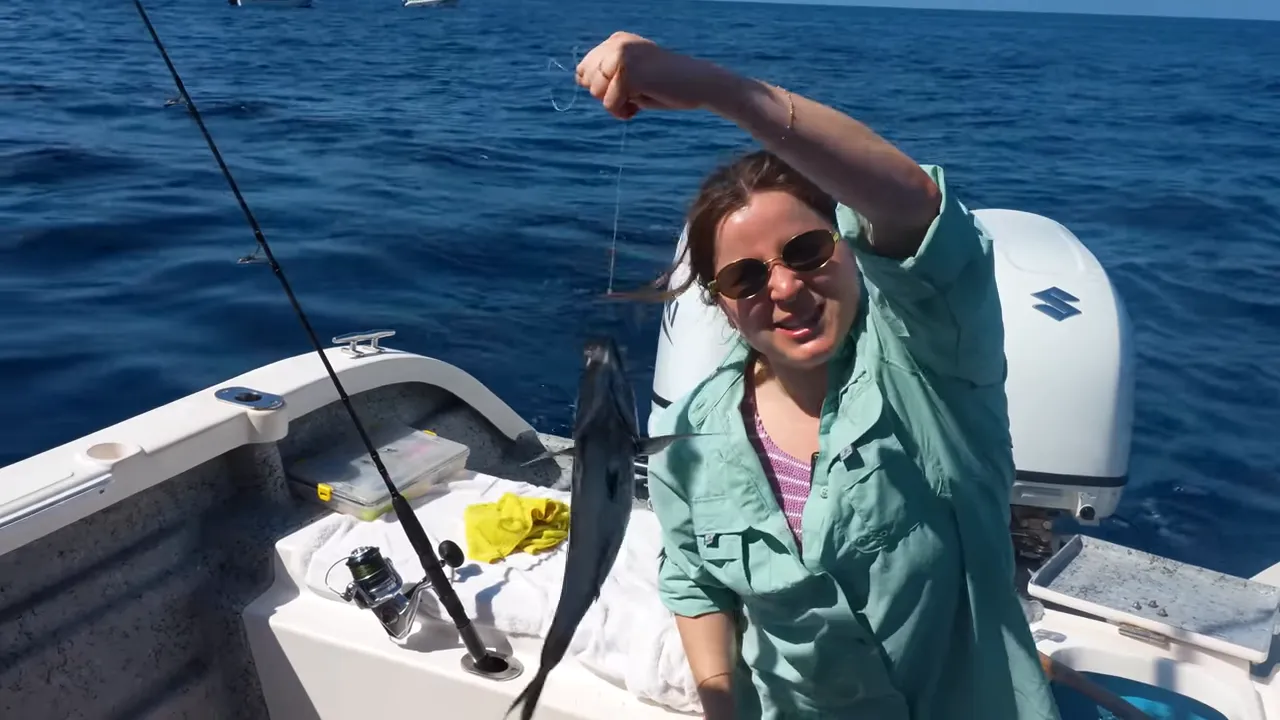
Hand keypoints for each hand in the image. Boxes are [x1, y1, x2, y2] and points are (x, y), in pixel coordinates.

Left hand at [575, 32, 720, 119]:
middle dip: (606, 95)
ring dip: (617, 104)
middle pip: (587, 81)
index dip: (602, 87)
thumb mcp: (632, 74)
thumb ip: (607, 73)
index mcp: (617, 40)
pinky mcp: (628, 74)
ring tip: (641, 96)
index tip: (629, 87)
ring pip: (596, 94)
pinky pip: (610, 105)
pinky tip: (641, 106)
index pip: (584, 69)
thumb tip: (578, 78)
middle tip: (634, 93)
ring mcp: (622, 57)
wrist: (699, 84)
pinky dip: (623, 112)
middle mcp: (617, 44)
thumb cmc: (667, 85)